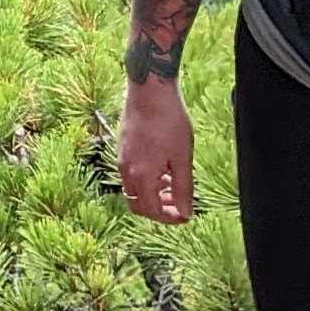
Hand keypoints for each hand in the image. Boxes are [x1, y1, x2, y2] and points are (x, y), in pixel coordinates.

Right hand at [118, 77, 195, 223]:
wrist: (150, 92)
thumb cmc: (169, 123)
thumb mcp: (183, 159)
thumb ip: (183, 189)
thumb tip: (186, 213)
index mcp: (142, 176)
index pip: (152, 211)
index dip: (170, 218)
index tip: (187, 215)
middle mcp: (127, 170)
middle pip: (138, 205)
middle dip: (159, 210)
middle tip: (179, 205)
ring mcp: (122, 159)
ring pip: (134, 190)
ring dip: (153, 195)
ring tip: (173, 185)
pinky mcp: (123, 148)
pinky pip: (131, 175)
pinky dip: (147, 180)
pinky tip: (163, 168)